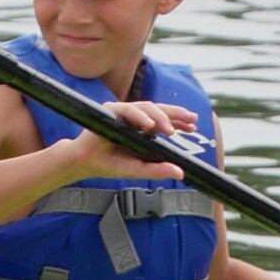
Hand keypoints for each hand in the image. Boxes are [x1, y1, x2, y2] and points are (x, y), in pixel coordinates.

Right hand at [68, 99, 198, 182]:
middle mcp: (134, 118)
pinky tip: (149, 124)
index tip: (193, 126)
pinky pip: (127, 110)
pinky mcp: (109, 111)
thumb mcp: (139, 169)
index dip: (179, 121)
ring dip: (160, 116)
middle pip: (158, 109)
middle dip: (176, 113)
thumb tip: (180, 172)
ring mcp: (121, 113)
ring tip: (170, 130)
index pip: (164, 120)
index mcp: (142, 129)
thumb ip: (158, 170)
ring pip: (145, 107)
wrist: (85, 163)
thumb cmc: (110, 164)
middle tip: (191, 120)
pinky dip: (139, 116)